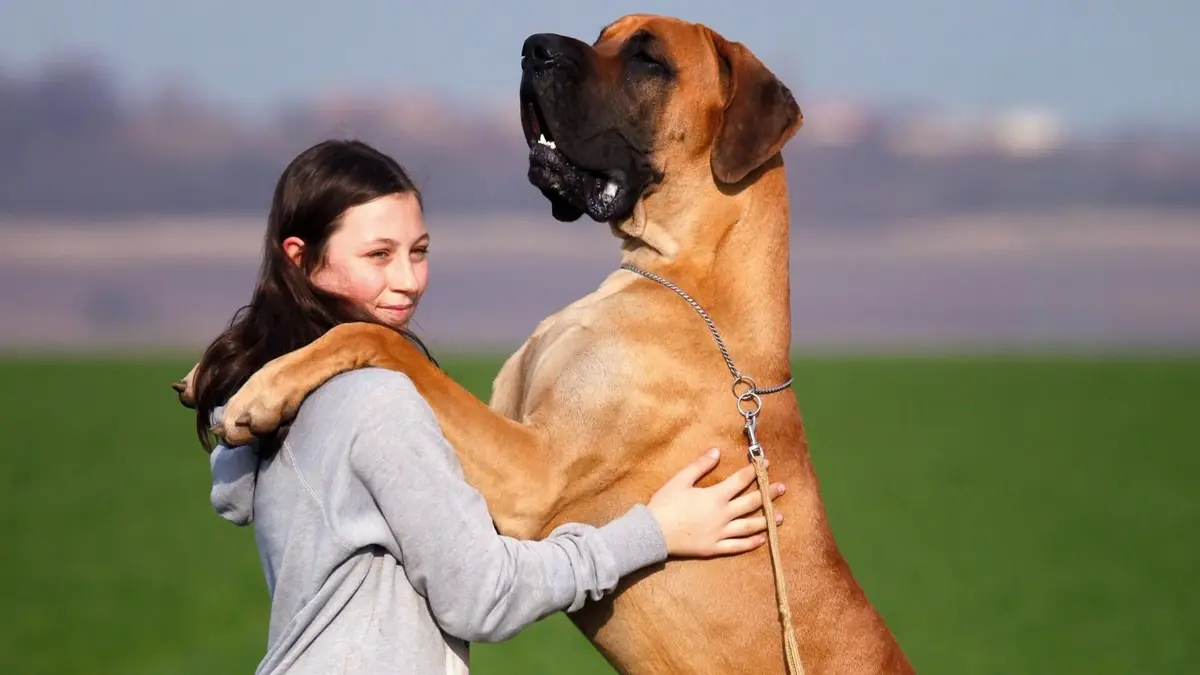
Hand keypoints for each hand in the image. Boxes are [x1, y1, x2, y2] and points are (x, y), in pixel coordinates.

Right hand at [646, 447, 784, 557]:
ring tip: (780, 516)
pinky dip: (752, 543)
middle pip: (751, 503)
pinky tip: (762, 539)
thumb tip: (717, 452)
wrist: (652, 533)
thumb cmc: (664, 504)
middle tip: (781, 488)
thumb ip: (700, 466)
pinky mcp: (715, 548)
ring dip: (767, 520)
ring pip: (749, 526)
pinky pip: (737, 546)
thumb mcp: (680, 480)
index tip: (766, 464)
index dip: (754, 472)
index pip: (740, 481)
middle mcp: (722, 515)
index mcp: (715, 496)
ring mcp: (720, 533)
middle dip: (768, 494)